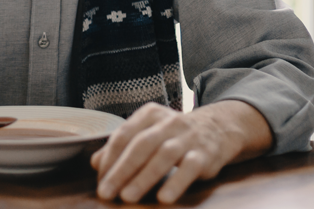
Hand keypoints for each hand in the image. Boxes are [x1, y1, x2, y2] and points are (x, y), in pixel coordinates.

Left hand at [90, 100, 271, 203]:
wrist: (218, 127)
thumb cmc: (174, 135)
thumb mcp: (148, 133)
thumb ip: (122, 147)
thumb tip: (95, 163)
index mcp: (149, 115)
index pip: (124, 135)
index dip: (109, 159)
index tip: (100, 180)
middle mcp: (168, 122)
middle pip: (140, 145)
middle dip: (121, 170)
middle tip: (106, 193)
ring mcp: (188, 137)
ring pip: (163, 155)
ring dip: (144, 178)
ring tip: (127, 197)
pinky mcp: (205, 153)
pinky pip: (190, 167)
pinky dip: (176, 182)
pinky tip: (164, 198)